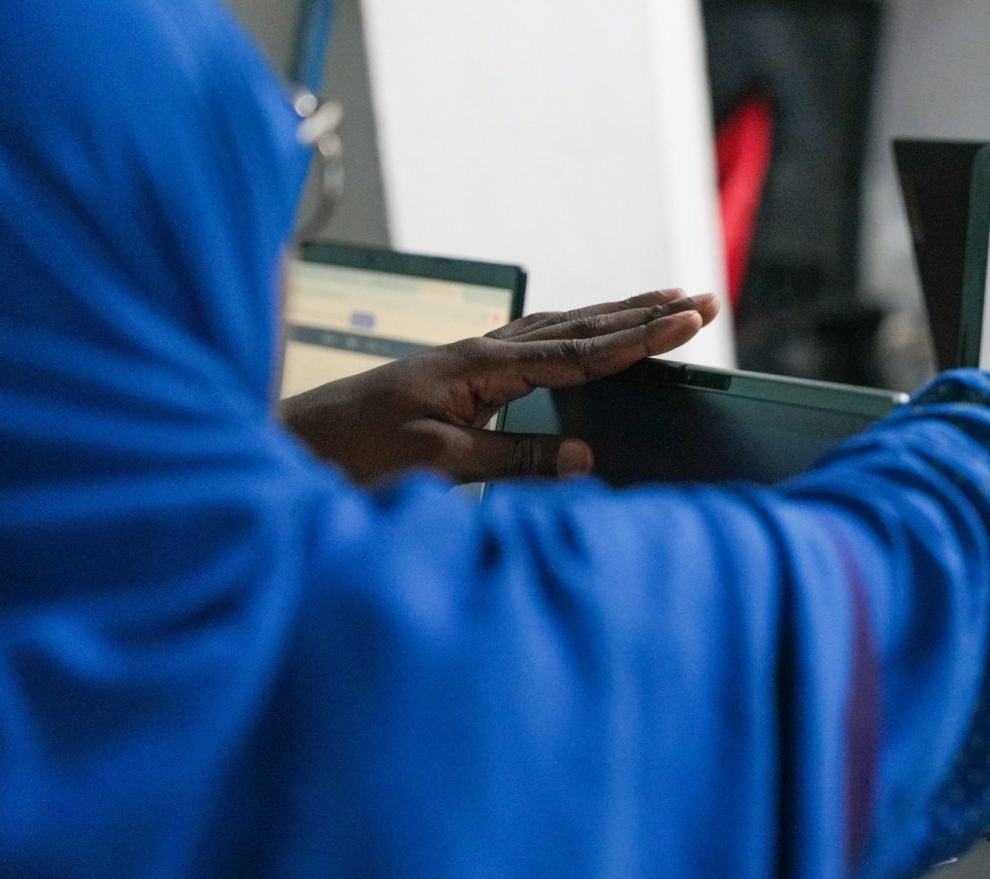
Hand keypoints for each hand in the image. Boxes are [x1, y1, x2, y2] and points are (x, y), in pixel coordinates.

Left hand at [278, 289, 718, 484]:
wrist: (287, 448)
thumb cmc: (353, 456)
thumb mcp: (437, 466)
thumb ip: (515, 460)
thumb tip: (586, 457)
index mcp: (479, 367)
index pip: (579, 349)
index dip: (640, 338)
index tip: (688, 320)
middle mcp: (479, 352)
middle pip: (579, 324)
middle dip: (644, 313)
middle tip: (702, 299)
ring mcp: (469, 359)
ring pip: (560, 328)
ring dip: (616, 316)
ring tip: (665, 302)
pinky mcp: (459, 375)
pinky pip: (535, 346)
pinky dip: (577, 335)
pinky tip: (591, 333)